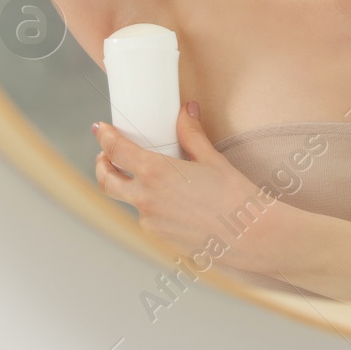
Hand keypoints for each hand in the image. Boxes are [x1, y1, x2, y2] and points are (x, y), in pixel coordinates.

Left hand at [93, 102, 281, 272]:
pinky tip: (174, 201)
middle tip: (105, 156)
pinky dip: (152, 205)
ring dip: (131, 187)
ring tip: (151, 177)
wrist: (249, 235)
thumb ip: (191, 135)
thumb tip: (186, 111)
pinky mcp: (159, 237)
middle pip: (107, 181)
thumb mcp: (212, 159)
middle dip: (102, 166)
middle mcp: (146, 199)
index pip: (116, 151)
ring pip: (129, 200)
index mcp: (156, 173)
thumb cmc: (235, 196)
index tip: (101, 129)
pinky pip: (148, 217)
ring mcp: (150, 222)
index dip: (105, 137)